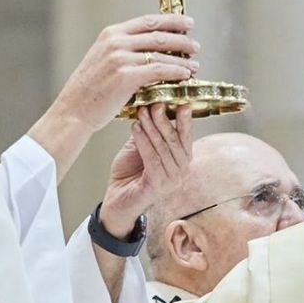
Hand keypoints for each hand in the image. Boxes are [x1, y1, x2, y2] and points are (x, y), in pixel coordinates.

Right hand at [51, 14, 200, 132]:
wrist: (73, 111)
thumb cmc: (89, 91)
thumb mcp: (102, 60)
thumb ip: (122, 51)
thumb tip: (149, 49)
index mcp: (111, 34)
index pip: (148, 21)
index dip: (171, 20)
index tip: (187, 23)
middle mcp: (116, 42)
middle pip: (158, 35)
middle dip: (181, 40)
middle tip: (195, 46)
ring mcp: (120, 58)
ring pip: (161, 54)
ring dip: (182, 60)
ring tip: (194, 66)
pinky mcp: (126, 76)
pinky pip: (159, 71)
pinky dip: (175, 72)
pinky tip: (185, 76)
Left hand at [99, 103, 193, 234]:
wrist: (117, 200)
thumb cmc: (129, 174)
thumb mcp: (141, 147)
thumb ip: (149, 131)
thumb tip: (150, 106)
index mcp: (181, 160)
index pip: (186, 136)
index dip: (184, 119)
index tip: (180, 101)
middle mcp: (181, 171)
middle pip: (175, 140)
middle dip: (164, 120)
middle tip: (155, 104)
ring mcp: (171, 180)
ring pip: (163, 148)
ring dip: (151, 128)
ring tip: (142, 112)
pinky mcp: (158, 186)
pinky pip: (152, 159)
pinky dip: (143, 142)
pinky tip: (136, 128)